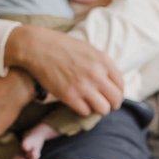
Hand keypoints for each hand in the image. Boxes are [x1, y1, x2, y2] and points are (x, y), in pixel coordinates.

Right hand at [5, 25, 123, 116]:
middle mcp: (96, 74)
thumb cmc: (62, 46)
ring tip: (92, 104)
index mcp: (103, 60)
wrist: (37, 47)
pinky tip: (78, 103)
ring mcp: (83, 86)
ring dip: (98, 109)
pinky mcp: (69, 96)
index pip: (121, 85)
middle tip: (105, 104)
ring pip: (103, 109)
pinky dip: (83, 109)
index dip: (118, 93)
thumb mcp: (88, 49)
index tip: (112, 95)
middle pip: (116, 100)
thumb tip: (112, 81)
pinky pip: (85, 112)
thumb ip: (102, 64)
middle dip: (112, 104)